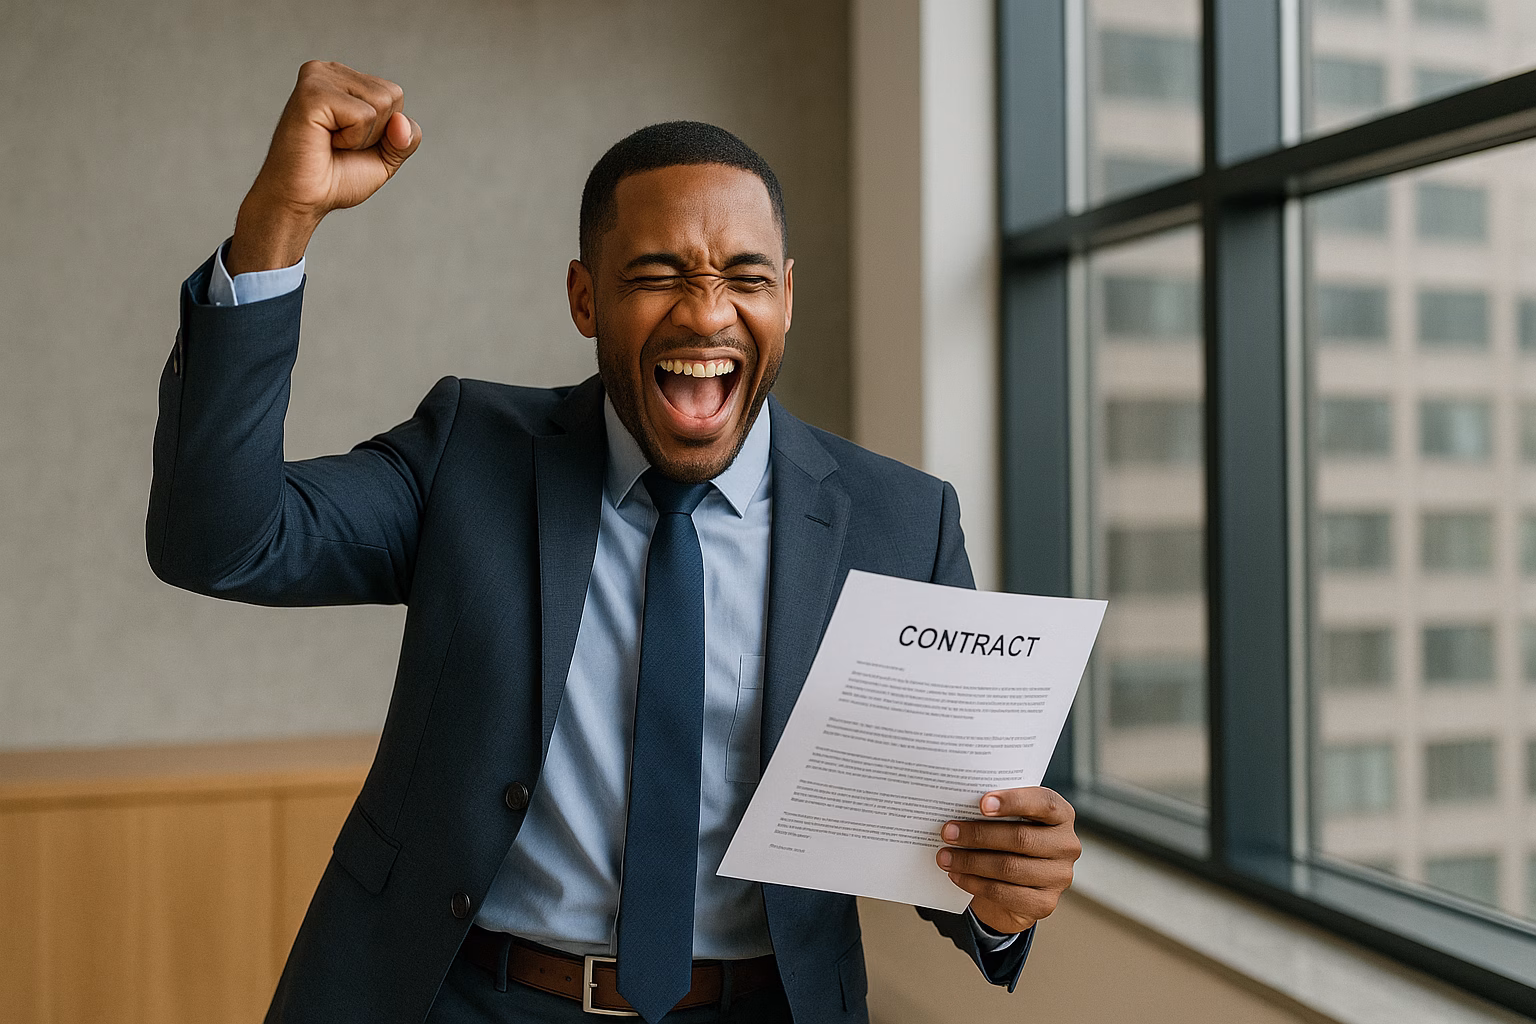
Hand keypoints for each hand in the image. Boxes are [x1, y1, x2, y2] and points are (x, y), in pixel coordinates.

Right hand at [228, 61, 422, 274]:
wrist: (302, 200)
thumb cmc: (335, 178)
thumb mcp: (385, 158)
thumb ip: (406, 138)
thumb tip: (401, 122)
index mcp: (343, 78)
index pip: (395, 95)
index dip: (384, 131)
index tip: (350, 142)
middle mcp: (329, 71)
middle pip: (393, 95)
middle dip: (377, 133)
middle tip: (340, 144)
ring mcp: (318, 77)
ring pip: (382, 103)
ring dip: (363, 137)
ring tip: (331, 142)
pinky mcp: (312, 92)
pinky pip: (364, 115)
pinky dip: (352, 139)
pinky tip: (325, 141)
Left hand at [936, 787, 1080, 934]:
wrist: (1016, 882)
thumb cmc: (1009, 838)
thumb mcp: (1009, 818)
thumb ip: (996, 810)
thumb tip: (957, 805)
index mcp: (1061, 815)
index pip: (1044, 803)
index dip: (1013, 801)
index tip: (981, 803)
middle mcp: (1066, 845)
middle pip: (1020, 838)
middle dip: (979, 834)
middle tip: (948, 832)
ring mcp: (1059, 877)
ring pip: (1009, 867)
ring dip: (971, 861)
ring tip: (945, 856)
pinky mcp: (1045, 903)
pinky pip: (1005, 893)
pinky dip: (975, 883)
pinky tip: (956, 875)